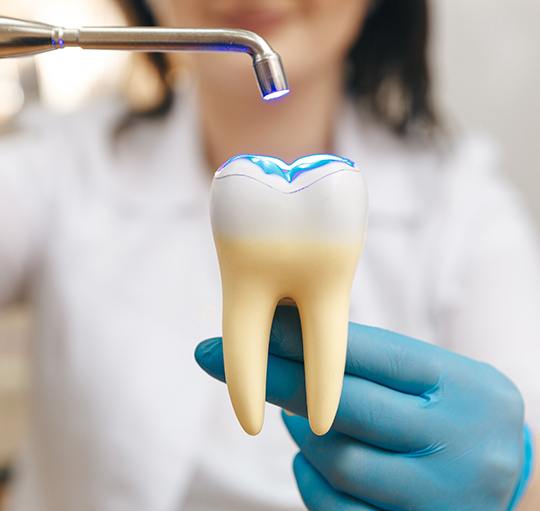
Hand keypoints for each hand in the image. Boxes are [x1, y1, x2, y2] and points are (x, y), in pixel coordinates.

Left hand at [195, 306, 530, 510]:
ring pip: (336, 459)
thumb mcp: (432, 376)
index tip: (252, 326)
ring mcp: (441, 496)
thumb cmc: (454, 410)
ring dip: (300, 433)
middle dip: (275, 379)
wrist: (513, 476)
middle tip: (216, 359)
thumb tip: (283, 343)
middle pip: (343, 406)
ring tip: (294, 415)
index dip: (301, 337)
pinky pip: (338, 509)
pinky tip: (309, 460)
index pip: (369, 354)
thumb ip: (370, 364)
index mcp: (463, 385)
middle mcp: (460, 441)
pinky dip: (310, 479)